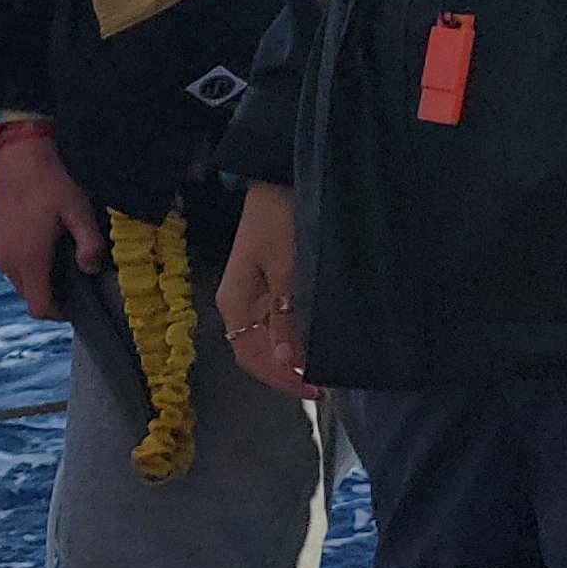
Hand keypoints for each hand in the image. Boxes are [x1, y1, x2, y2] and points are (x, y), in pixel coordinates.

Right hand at [0, 127, 104, 321]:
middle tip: (69, 273)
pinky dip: (21, 261)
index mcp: (29, 258)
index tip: (73, 306)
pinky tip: (35, 240)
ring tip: (53, 252)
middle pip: (28, 295)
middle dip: (48, 291)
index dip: (57, 313)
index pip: (38, 307)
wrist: (18, 156)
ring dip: (34, 275)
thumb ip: (89, 245)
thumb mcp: (79, 211)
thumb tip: (91, 269)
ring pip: (16, 279)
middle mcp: (6, 261)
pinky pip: (6, 263)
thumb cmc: (50, 181)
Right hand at [215, 181, 316, 401]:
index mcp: (235, 304)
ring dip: (297, 354)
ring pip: (273, 337)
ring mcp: (256, 293)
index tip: (317, 390)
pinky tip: (322, 336)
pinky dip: (301, 333)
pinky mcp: (273, 281)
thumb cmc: (281, 222)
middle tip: (331, 382)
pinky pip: (283, 319)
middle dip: (291, 371)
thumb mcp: (289, 271)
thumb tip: (288, 364)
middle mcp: (241, 305)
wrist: (280, 177)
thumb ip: (288, 318)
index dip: (281, 379)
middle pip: (260, 351)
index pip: (251, 358)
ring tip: (331, 362)